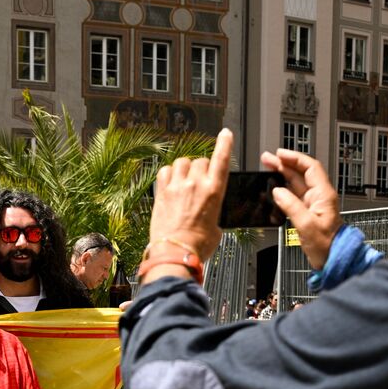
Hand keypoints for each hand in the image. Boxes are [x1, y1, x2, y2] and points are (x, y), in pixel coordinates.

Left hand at [149, 128, 233, 263]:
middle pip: (200, 161)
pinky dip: (168, 174)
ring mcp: (177, 186)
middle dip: (201, 169)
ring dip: (184, 168)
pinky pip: (164, 171)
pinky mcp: (162, 192)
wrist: (175, 254)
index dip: (224, 144)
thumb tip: (206, 211)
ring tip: (184, 182)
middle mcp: (195, 184)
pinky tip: (170, 184)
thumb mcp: (215, 227)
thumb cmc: (197, 246)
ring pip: (182, 162)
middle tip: (199, 183)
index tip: (226, 134)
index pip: (221, 159)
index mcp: (214, 191)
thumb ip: (213, 211)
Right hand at [259, 148, 342, 268]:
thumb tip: (278, 192)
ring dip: (281, 174)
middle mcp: (318, 196)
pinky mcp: (306, 212)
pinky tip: (272, 188)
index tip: (280, 154)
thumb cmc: (327, 246)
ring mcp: (312, 204)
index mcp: (323, 195)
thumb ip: (291, 206)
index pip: (310, 167)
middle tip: (267, 159)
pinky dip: (282, 189)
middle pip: (300, 173)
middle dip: (284, 163)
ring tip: (267, 167)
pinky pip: (293, 196)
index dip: (295, 158)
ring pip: (295, 183)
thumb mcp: (307, 225)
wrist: (332, 260)